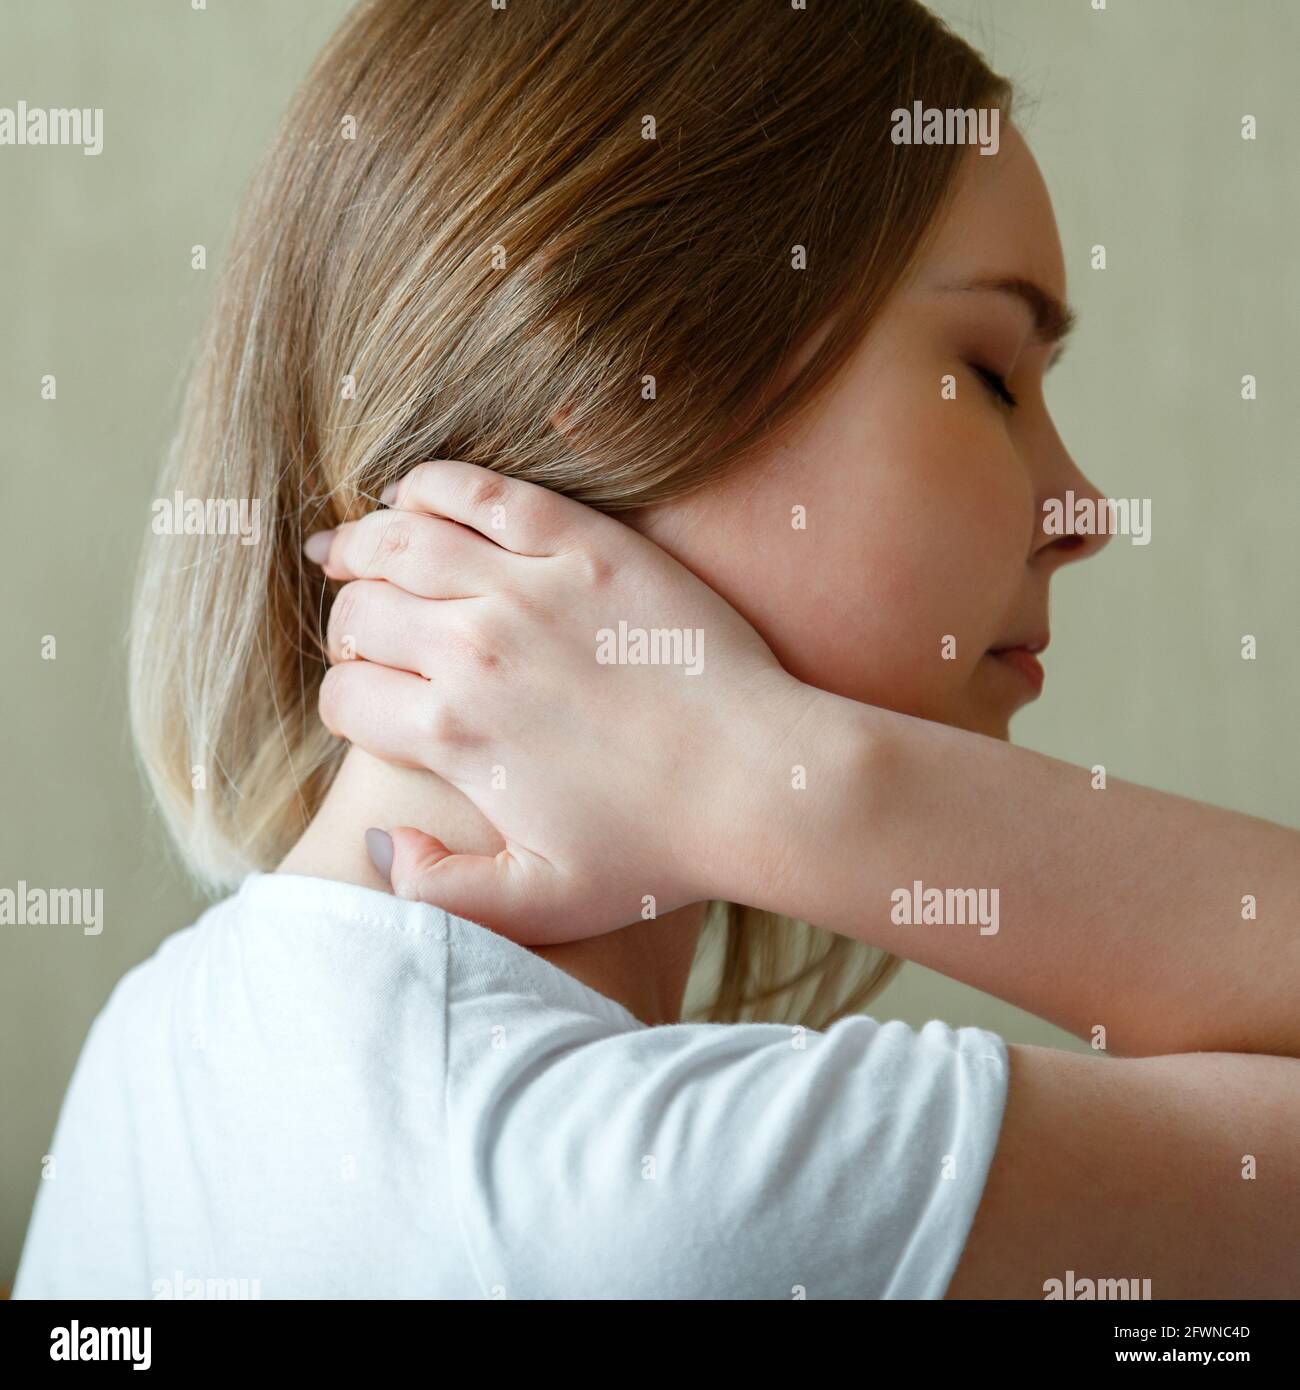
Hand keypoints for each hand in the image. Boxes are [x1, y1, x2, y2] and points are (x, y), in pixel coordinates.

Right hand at [308, 460, 815, 941]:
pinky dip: (431, 486)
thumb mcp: (541, 904)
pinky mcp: (585, 544)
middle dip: (346, 626)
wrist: (759, 783)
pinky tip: (413, 496)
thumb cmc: (658, 850)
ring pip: (402, 543)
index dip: (345, 702)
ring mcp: (529, 589)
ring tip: (347, 551)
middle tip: (361, 632)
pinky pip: (481, 492)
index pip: (347, 698)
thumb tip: (384, 840)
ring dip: (360, 545)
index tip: (367, 702)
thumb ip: (442, 891)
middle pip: (362, 615)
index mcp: (455, 735)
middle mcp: (475, 652)